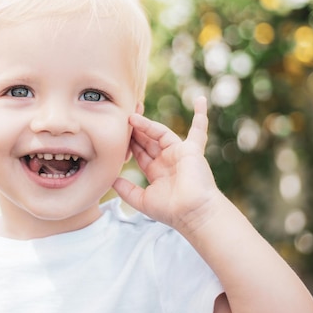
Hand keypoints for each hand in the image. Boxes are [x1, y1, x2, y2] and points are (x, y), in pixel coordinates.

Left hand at [113, 97, 222, 233]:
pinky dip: (201, 115)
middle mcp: (167, 160)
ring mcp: (179, 153)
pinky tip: (200, 99)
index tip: (115, 134)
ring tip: (132, 115)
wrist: (192, 213)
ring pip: (160, 133)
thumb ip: (126, 190)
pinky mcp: (191, 149)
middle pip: (147, 140)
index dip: (128, 143)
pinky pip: (199, 130)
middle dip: (135, 130)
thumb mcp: (141, 200)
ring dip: (146, 124)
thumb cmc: (170, 210)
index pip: (139, 153)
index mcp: (156, 172)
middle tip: (122, 117)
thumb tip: (111, 179)